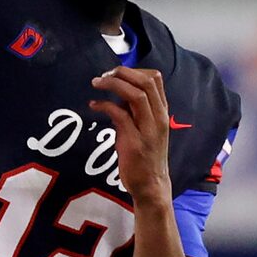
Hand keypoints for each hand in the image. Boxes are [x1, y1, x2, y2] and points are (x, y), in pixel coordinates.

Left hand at [89, 66, 171, 206]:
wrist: (151, 186)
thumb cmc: (145, 157)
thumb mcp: (144, 129)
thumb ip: (134, 111)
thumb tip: (117, 96)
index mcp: (162, 112)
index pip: (155, 79)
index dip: (134, 70)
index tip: (116, 73)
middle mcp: (159, 118)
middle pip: (146, 81)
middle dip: (122, 73)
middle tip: (103, 75)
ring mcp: (148, 130)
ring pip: (136, 94)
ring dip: (113, 84)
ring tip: (97, 83)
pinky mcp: (134, 142)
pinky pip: (120, 115)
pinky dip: (104, 105)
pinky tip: (94, 105)